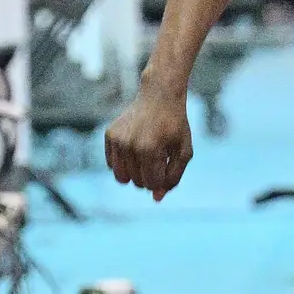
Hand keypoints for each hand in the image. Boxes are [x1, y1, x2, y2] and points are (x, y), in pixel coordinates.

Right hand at [104, 80, 193, 201]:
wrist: (160, 94)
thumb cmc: (175, 124)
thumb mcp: (183, 150)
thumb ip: (173, 177)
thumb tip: (156, 199)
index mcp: (150, 150)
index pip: (152, 184)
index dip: (161, 180)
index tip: (167, 166)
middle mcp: (130, 146)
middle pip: (137, 183)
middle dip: (149, 176)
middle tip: (159, 158)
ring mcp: (118, 140)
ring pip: (122, 178)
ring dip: (135, 173)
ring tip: (146, 157)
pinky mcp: (110, 135)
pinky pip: (112, 165)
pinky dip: (123, 163)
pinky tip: (134, 147)